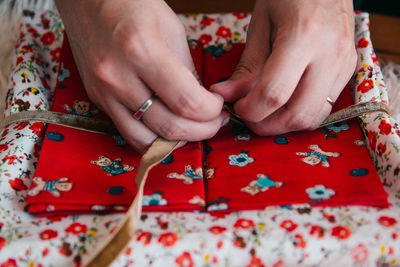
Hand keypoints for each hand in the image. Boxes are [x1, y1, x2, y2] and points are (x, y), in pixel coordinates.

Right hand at [55, 0, 227, 152]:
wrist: (87, 0)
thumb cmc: (130, 3)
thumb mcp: (171, 28)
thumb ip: (187, 69)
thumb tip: (201, 102)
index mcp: (141, 49)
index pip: (186, 101)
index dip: (211, 110)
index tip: (218, 105)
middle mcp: (117, 76)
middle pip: (169, 126)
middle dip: (203, 130)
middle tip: (214, 120)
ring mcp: (103, 91)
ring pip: (147, 140)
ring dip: (178, 140)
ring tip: (193, 127)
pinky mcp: (97, 99)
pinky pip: (128, 133)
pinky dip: (153, 138)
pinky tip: (167, 128)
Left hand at [211, 0, 356, 134]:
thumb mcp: (261, 24)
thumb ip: (246, 65)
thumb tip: (225, 95)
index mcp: (303, 36)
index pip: (274, 94)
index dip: (251, 110)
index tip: (239, 107)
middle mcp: (330, 54)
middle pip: (298, 114)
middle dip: (268, 126)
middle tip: (251, 117)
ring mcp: (344, 64)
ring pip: (314, 118)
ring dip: (286, 125)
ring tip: (267, 112)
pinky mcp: (349, 71)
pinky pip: (325, 107)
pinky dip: (301, 113)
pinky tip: (286, 103)